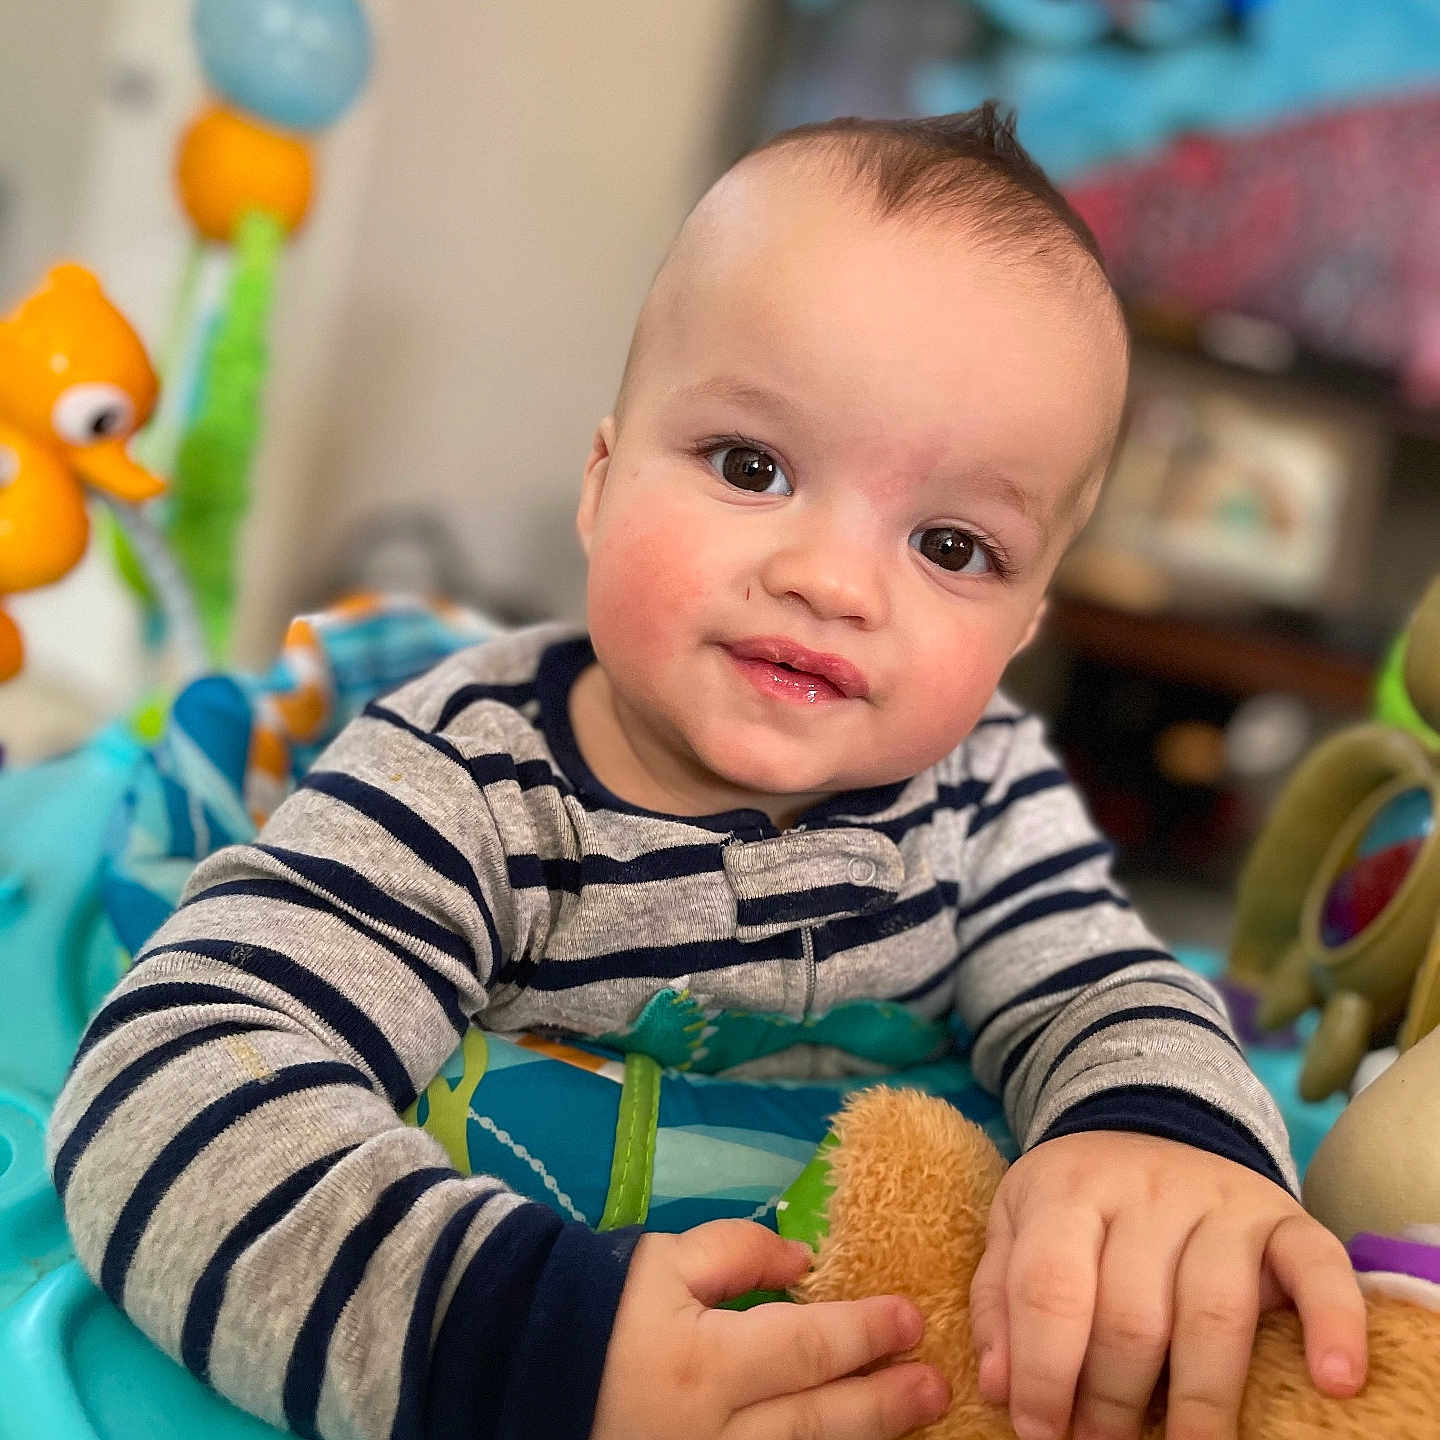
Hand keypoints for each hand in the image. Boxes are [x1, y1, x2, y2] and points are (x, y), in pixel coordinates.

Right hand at [592, 1219, 949, 1439]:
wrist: (523, 1373)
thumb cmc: (598, 1308)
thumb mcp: (663, 1261)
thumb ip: (739, 1253)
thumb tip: (805, 1265)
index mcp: (702, 1365)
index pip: (807, 1349)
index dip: (865, 1333)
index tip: (911, 1318)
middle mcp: (710, 1436)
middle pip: (818, 1424)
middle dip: (884, 1404)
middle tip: (937, 1386)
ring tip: (911, 1420)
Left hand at [967, 1131, 1366, 1439]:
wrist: (1154, 1120)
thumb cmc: (1079, 1201)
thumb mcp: (1017, 1224)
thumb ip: (1000, 1299)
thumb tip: (998, 1387)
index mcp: (1068, 1190)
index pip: (1051, 1287)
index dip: (1044, 1373)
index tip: (1041, 1434)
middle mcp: (1145, 1190)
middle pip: (1132, 1316)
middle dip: (1113, 1402)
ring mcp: (1219, 1201)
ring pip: (1213, 1313)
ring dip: (1200, 1401)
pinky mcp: (1285, 1217)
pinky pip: (1317, 1268)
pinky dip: (1333, 1326)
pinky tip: (1333, 1383)